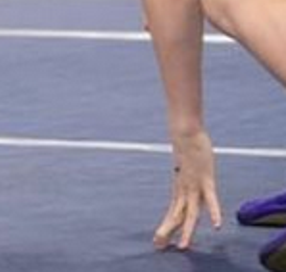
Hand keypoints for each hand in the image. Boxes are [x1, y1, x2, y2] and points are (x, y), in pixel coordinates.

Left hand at [153, 129, 221, 250]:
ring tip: (183, 246)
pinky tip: (217, 225)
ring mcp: (194, 185)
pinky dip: (215, 211)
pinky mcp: (205, 179)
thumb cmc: (186, 146)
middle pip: (177, 214)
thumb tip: (183, 174)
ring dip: (188, 230)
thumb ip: (186, 174)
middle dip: (169, 231)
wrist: (184, 130)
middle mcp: (184, 189)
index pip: (173, 211)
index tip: (160, 239)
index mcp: (179, 187)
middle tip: (159, 246)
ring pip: (191, 212)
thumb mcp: (185, 166)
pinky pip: (211, 198)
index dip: (168, 225)